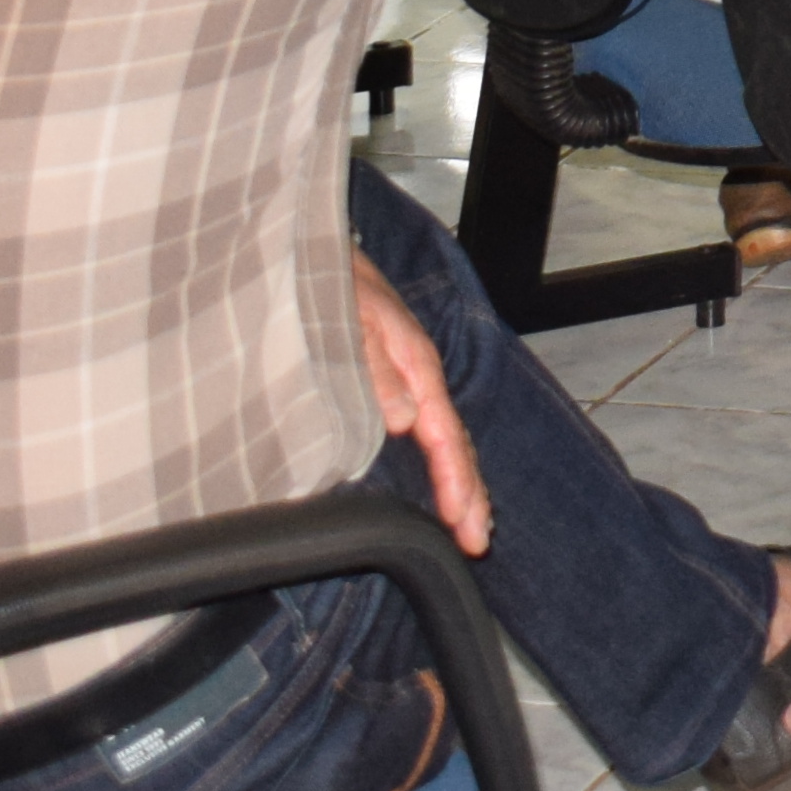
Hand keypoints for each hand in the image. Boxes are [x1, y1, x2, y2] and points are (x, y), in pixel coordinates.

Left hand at [352, 258, 492, 552]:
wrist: (312, 251)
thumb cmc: (328, 281)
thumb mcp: (347, 317)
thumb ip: (375, 367)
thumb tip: (405, 421)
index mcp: (413, 363)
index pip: (444, 433)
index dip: (455, 480)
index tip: (463, 521)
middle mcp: (417, 374)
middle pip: (454, 440)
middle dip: (469, 491)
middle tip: (478, 540)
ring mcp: (406, 377)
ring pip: (444, 435)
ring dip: (458, 479)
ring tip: (470, 521)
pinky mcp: (390, 378)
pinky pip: (426, 425)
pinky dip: (439, 458)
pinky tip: (438, 477)